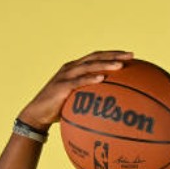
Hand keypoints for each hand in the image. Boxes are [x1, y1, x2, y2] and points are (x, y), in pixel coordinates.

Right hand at [18, 50, 133, 130]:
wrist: (38, 114)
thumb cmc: (61, 109)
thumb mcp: (78, 100)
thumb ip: (92, 96)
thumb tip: (115, 106)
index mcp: (76, 68)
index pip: (97, 56)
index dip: (113, 54)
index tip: (130, 55)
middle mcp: (71, 68)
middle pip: (95, 57)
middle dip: (114, 55)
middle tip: (131, 55)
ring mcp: (66, 76)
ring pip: (88, 66)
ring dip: (105, 64)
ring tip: (120, 65)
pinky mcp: (61, 86)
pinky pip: (78, 81)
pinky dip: (90, 79)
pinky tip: (102, 79)